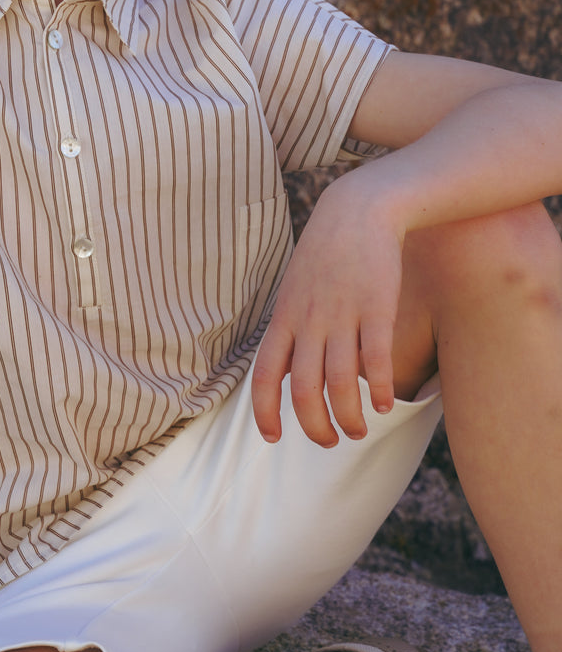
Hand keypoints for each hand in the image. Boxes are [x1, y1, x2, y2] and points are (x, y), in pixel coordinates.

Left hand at [251, 176, 404, 446]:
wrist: (358, 210)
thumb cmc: (326, 254)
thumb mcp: (295, 289)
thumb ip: (292, 330)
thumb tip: (291, 373)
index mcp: (284, 318)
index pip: (264, 376)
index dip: (264, 413)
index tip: (273, 438)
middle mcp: (309, 321)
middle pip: (304, 391)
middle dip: (314, 427)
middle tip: (329, 441)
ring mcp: (342, 315)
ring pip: (340, 384)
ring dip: (350, 418)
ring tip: (359, 431)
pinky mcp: (377, 308)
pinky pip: (376, 360)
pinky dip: (380, 390)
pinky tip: (387, 404)